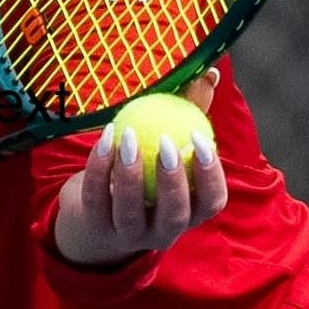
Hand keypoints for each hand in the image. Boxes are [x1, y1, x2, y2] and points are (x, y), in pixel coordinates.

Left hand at [52, 69, 225, 268]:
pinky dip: (99, 167)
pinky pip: (96, 197)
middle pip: (174, 214)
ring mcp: (128, 234)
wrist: (98, 209)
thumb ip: (189, 111)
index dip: (211, 176)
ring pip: (130, 211)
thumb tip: (210, 73)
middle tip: (166, 142)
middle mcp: (163, 232)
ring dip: (129, 173)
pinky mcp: (97, 227)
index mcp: (189, 213)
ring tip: (128, 134)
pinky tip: (105, 136)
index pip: (211, 203)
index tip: (201, 140)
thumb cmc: (146, 168)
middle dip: (173, 180)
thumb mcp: (168, 144)